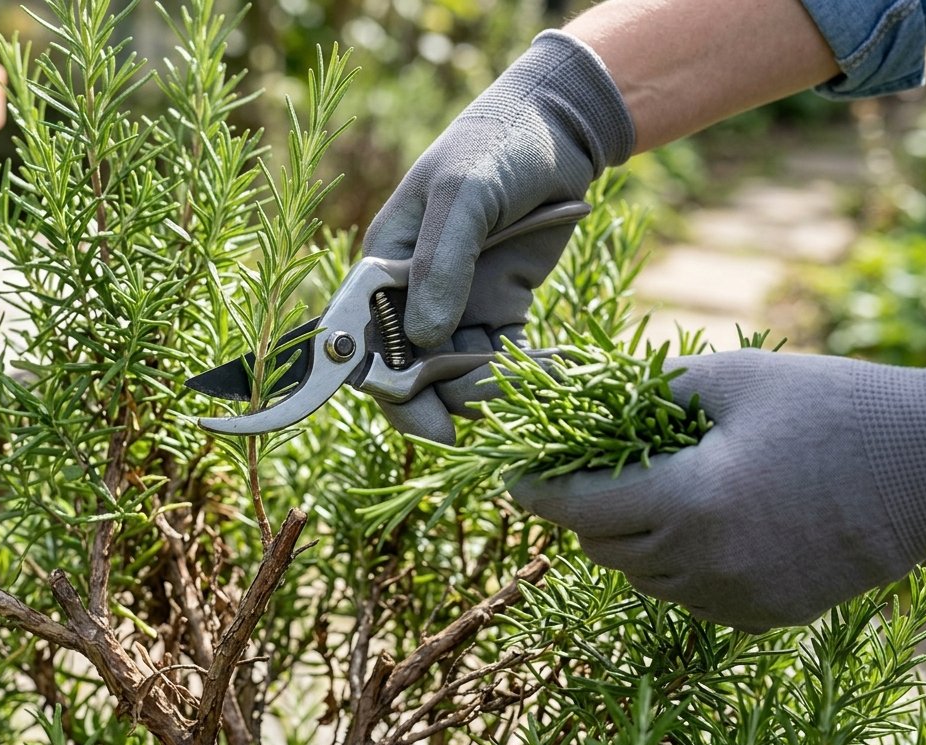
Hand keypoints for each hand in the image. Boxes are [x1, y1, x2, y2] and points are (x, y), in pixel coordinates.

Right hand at [364, 31, 633, 442]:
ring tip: (526, 385)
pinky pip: (502, 362)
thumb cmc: (496, 147)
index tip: (409, 414)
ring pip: (456, 375)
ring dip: (484, 391)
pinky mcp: (503, 311)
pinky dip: (521, 375)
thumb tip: (424, 336)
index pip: (364, 339)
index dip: (378, 383)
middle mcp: (414, 296)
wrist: (560, 130)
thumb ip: (441, 263)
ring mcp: (459, 306)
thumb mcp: (462, 194)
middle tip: (463, 432)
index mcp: (384, 267)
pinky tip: (552, 370)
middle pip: (408, 371)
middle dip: (432, 404)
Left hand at [511, 350, 925, 631]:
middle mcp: (707, 562)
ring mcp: (737, 597)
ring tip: (650, 493)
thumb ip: (647, 393)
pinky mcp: (765, 614)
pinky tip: (701, 523)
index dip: (536, 492)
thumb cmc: (831, 405)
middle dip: (583, 512)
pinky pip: (689, 596)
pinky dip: (677, 565)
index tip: (513, 478)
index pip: (577, 509)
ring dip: (630, 540)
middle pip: (602, 548)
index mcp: (692, 501)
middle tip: (586, 476)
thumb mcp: (731, 378)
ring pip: (642, 578)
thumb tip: (581, 396)